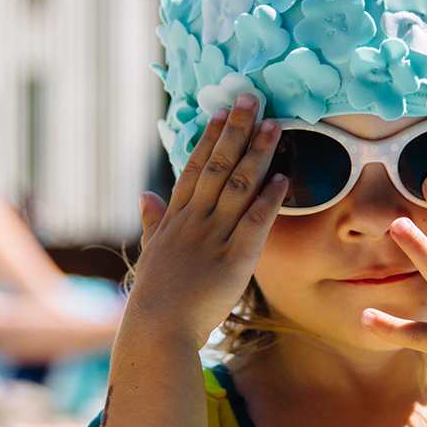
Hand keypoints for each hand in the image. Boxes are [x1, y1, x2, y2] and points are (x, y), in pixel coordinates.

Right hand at [127, 94, 285, 345]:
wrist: (159, 327)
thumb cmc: (155, 296)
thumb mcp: (150, 252)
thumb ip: (151, 221)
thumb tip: (144, 195)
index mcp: (176, 218)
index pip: (195, 168)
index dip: (210, 138)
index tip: (221, 112)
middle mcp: (195, 220)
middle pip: (219, 166)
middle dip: (236, 130)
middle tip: (251, 99)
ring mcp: (214, 237)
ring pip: (239, 186)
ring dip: (257, 154)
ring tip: (273, 126)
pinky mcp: (234, 259)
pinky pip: (254, 223)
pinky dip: (268, 199)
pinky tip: (282, 178)